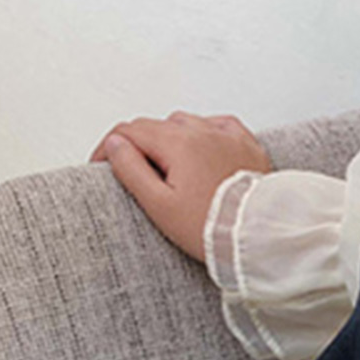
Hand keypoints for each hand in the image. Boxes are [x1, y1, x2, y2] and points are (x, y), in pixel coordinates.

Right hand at [89, 110, 272, 260]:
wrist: (259, 236)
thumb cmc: (211, 227)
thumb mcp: (160, 205)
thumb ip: (131, 170)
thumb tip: (115, 144)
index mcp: (178, 142)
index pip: (129, 130)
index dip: (108, 147)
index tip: (101, 165)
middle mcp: (203, 131)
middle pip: (156, 126)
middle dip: (138, 145)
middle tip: (133, 172)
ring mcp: (227, 136)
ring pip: (185, 123)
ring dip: (170, 138)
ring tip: (168, 167)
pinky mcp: (247, 144)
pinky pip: (218, 125)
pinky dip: (203, 133)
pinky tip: (200, 149)